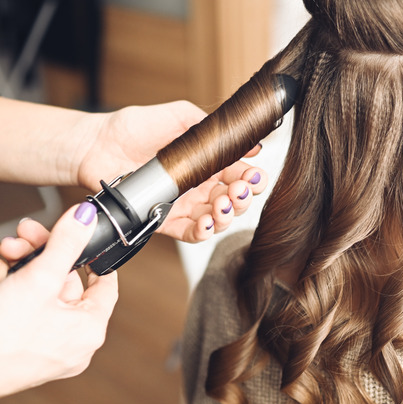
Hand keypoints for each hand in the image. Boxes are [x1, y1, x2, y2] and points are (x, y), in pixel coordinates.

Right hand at [0, 203, 117, 396]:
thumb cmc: (2, 336)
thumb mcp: (39, 280)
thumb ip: (66, 244)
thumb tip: (86, 217)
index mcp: (90, 330)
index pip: (105, 284)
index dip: (94, 257)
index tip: (85, 238)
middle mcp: (73, 343)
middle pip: (66, 282)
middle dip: (43, 253)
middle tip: (25, 234)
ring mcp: (46, 349)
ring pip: (42, 293)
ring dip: (25, 265)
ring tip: (7, 251)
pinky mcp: (22, 349)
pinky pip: (25, 308)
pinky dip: (14, 287)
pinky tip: (1, 270)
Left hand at [74, 101, 268, 241]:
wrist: (95, 144)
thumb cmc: (132, 127)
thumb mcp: (179, 116)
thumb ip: (212, 128)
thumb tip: (249, 142)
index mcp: (207, 163)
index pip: (239, 174)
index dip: (251, 178)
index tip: (253, 175)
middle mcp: (199, 186)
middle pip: (233, 200)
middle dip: (242, 199)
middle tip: (238, 190)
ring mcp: (183, 205)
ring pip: (217, 219)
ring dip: (226, 216)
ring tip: (222, 206)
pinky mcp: (164, 220)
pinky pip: (190, 233)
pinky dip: (203, 232)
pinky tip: (207, 223)